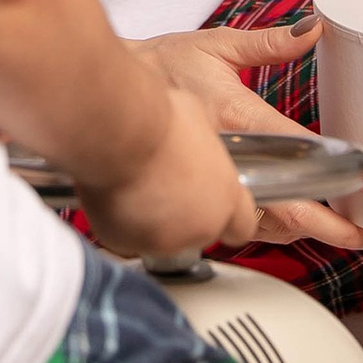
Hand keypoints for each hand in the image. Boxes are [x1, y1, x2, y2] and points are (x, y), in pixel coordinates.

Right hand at [80, 78, 253, 261]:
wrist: (119, 134)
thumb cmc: (158, 122)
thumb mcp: (199, 119)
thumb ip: (207, 145)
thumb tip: (199, 137)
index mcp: (226, 197)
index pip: (243, 226)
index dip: (229, 217)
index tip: (215, 205)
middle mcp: (202, 226)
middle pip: (201, 232)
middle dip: (187, 215)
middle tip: (168, 189)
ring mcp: (166, 240)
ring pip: (165, 238)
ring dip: (156, 220)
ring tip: (140, 189)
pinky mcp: (131, 244)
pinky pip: (130, 237)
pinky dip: (125, 222)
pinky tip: (119, 196)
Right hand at [140, 22, 362, 254]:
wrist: (100, 101)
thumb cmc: (152, 72)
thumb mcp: (214, 47)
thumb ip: (268, 44)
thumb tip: (312, 30)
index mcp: (240, 119)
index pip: (308, 155)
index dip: (349, 179)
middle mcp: (228, 162)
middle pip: (294, 213)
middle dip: (337, 229)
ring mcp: (206, 192)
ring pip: (267, 226)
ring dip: (301, 229)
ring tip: (337, 227)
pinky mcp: (188, 209)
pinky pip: (237, 228)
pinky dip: (264, 226)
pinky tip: (282, 219)